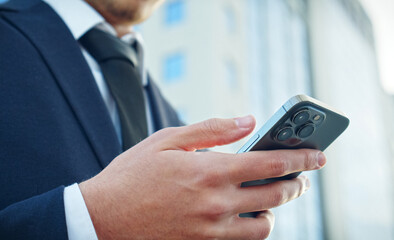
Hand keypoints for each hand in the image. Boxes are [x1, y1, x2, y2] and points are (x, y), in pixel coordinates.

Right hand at [79, 116, 325, 239]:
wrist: (103, 218)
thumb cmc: (132, 174)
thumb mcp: (167, 140)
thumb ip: (212, 129)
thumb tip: (249, 120)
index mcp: (210, 171)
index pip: (271, 164)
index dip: (300, 158)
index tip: (318, 155)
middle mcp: (216, 203)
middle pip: (276, 195)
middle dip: (296, 184)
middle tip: (300, 177)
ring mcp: (210, 230)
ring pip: (265, 226)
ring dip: (275, 210)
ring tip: (271, 198)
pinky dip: (253, 229)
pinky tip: (246, 216)